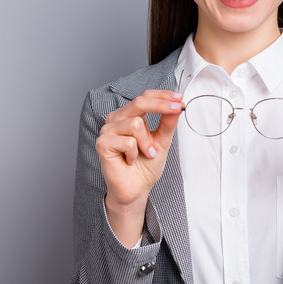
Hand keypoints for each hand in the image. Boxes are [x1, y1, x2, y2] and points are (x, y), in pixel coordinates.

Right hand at [95, 89, 182, 245]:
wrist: (136, 188)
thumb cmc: (146, 165)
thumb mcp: (162, 141)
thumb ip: (168, 123)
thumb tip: (177, 105)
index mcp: (130, 115)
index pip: (145, 96)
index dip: (162, 95)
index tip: (179, 97)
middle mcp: (117, 119)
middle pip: (139, 102)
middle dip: (161, 106)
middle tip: (177, 110)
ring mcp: (108, 130)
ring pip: (136, 123)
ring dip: (147, 142)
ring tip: (146, 153)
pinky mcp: (103, 143)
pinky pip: (128, 141)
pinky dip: (135, 153)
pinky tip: (130, 160)